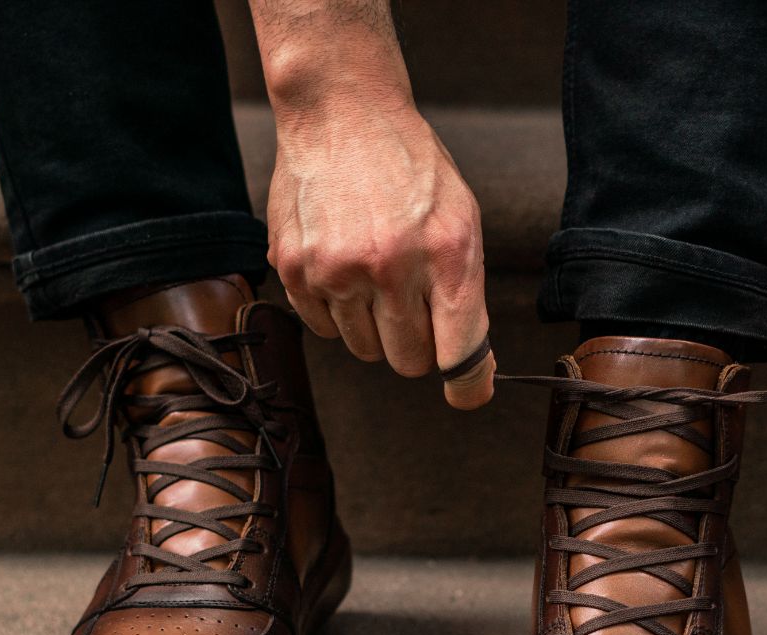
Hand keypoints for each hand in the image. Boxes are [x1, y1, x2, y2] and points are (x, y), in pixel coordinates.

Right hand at [266, 100, 492, 408]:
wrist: (343, 114)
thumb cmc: (410, 169)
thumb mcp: (461, 220)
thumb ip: (465, 294)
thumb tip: (469, 368)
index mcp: (446, 254)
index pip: (460, 355)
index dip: (467, 383)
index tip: (465, 390)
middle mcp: (391, 267)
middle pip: (408, 362)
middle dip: (416, 345)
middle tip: (412, 306)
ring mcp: (338, 271)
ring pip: (365, 350)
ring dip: (373, 326)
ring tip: (373, 274)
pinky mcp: (297, 271)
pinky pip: (324, 330)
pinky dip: (337, 311)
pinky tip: (342, 268)